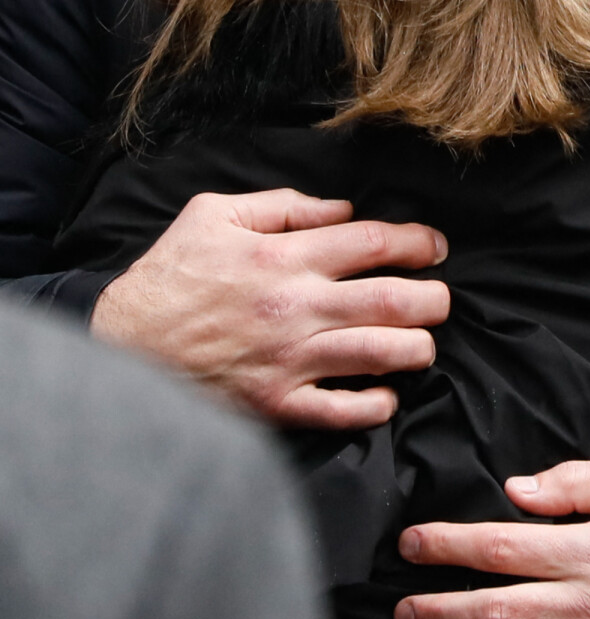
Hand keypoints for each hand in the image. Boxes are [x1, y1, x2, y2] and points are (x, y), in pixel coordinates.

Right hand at [91, 188, 449, 426]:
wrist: (121, 346)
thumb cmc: (169, 277)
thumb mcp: (213, 215)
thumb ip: (282, 207)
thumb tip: (341, 209)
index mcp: (285, 257)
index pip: (374, 242)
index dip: (418, 242)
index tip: (435, 247)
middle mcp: (297, 307)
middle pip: (396, 300)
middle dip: (434, 299)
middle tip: (439, 299)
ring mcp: (291, 359)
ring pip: (384, 354)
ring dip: (418, 349)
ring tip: (420, 344)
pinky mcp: (278, 403)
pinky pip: (346, 411)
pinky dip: (377, 405)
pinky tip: (383, 394)